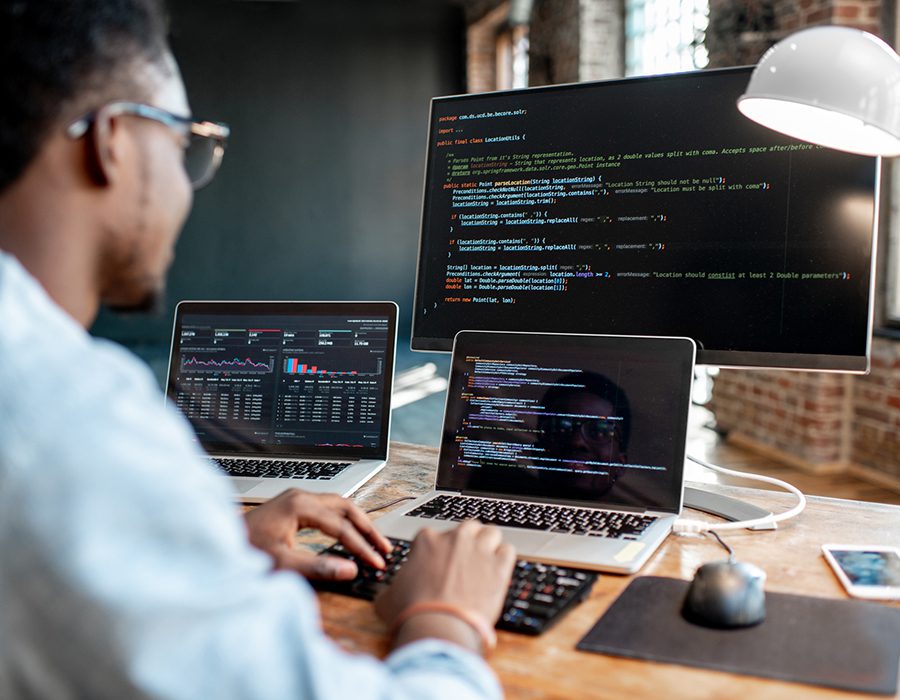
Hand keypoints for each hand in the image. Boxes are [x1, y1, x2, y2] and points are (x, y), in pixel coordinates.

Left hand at [243, 489, 391, 580]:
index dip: (361, 546)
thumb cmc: (244, 551)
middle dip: (367, 529)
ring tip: (374, 541)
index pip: (341, 526)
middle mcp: (300, 496)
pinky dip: (343, 520)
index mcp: (299, 506)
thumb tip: (350, 570)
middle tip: (384, 548)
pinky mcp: (292, 506)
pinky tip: (349, 533)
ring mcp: (296, 499)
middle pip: (346, 507)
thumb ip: (318, 567)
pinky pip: (327, 508)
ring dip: (358, 522)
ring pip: (338, 505)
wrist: (217, 543)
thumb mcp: (282, 563)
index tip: (376, 562)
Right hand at [374, 521, 515, 648]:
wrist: (437, 627)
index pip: (436, 535)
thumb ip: (391, 588)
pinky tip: (499, 571)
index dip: (439, 551)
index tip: (440, 565)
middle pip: (467, 528)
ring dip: (489, 544)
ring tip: (486, 562)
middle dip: (467, 541)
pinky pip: (508, 550)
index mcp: (427, 540)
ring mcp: (479, 550)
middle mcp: (455, 538)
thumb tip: (388, 593)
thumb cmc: (411, 613)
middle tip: (466, 561)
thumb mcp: (387, 598)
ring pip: (491, 532)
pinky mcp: (499, 566)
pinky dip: (504, 559)